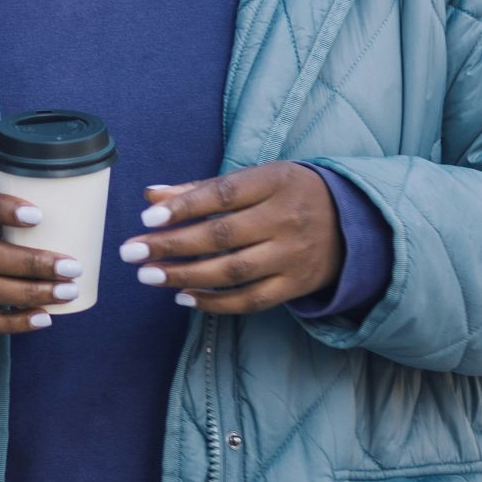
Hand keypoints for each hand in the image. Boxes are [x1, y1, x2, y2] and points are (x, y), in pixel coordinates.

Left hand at [116, 162, 340, 315]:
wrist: (351, 223)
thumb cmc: (287, 194)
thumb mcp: (254, 180)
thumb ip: (202, 189)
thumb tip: (151, 195)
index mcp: (274, 182)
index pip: (223, 195)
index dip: (184, 206)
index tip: (147, 218)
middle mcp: (285, 218)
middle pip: (222, 235)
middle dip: (171, 245)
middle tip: (130, 251)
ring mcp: (292, 255)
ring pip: (233, 271)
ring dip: (185, 275)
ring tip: (147, 275)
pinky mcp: (296, 285)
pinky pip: (251, 299)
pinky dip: (215, 302)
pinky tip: (183, 297)